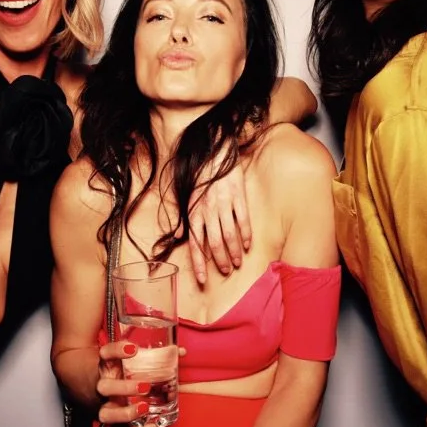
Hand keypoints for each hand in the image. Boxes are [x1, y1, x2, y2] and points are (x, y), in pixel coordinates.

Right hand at [96, 333, 180, 426]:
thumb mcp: (141, 365)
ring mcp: (109, 408)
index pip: (106, 354)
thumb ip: (159, 358)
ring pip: (106, 414)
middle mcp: (105, 388)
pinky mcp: (117, 426)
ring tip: (144, 408)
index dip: (116, 350)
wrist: (119, 401)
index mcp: (109, 368)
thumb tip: (181, 351)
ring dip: (125, 413)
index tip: (134, 349)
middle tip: (145, 387)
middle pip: (104, 387)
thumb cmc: (131, 378)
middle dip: (123, 387)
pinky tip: (156, 425)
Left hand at [188, 159, 251, 285]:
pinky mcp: (238, 195)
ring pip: (230, 235)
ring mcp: (224, 203)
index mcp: (194, 211)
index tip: (203, 280)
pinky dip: (246, 234)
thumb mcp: (185, 195)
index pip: (196, 244)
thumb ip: (184, 218)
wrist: (213, 147)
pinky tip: (248, 245)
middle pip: (216, 244)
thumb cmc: (198, 173)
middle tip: (226, 271)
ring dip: (234, 252)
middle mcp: (208, 210)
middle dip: (220, 261)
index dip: (199, 264)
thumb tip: (179, 238)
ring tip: (237, 263)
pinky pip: (243, 220)